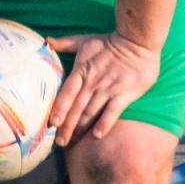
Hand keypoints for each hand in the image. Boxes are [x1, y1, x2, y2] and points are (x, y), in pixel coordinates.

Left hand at [45, 32, 160, 145]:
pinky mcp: (124, 93)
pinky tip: (97, 135)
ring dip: (81, 128)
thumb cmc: (109, 43)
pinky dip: (104, 123)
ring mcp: (108, 89)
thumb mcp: (84, 41)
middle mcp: (92, 82)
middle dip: (66, 126)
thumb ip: (65, 44)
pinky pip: (112, 111)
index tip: (51, 124)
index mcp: (81, 71)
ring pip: (91, 112)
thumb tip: (46, 41)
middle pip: (76, 108)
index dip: (59, 109)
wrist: (137, 41)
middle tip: (59, 142)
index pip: (66, 93)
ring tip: (73, 141)